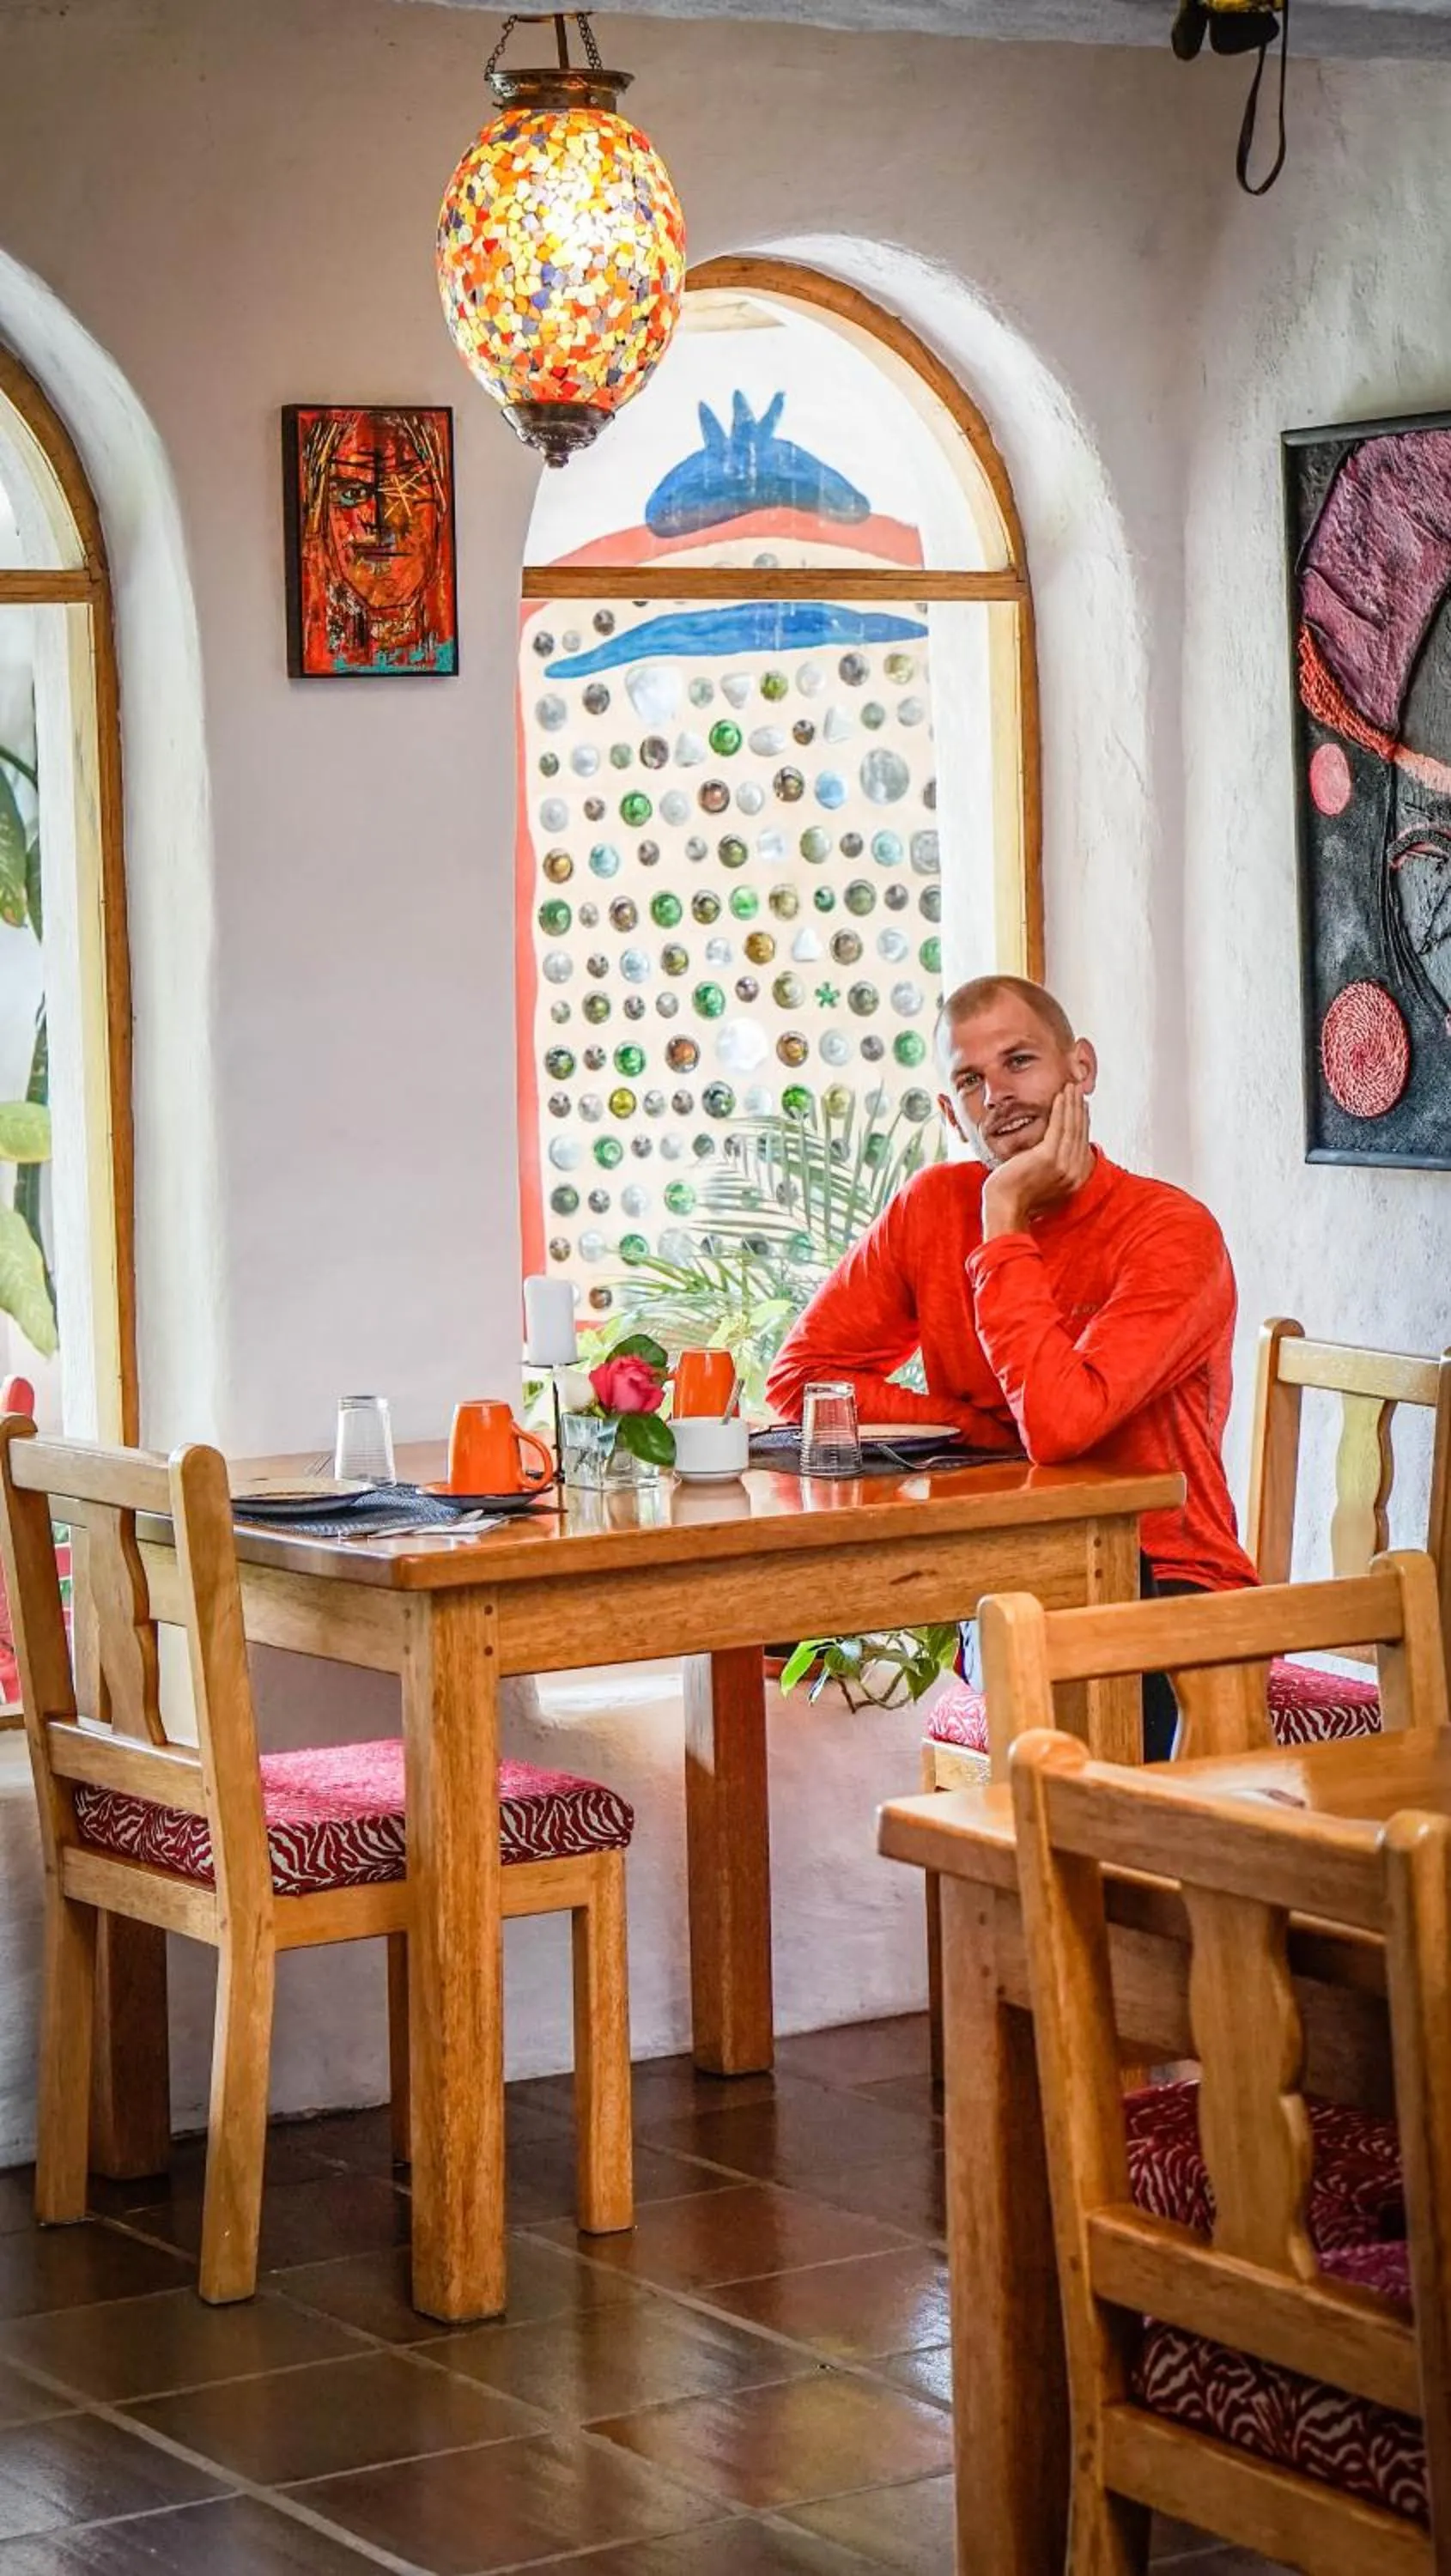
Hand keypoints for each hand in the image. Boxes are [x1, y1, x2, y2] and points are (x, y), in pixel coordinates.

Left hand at [980, 1083, 1092, 1238]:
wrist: (1004, 1207)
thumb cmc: (1016, 1197)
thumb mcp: (1042, 1181)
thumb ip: (1052, 1167)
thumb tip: (1051, 1152)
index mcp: (1074, 1180)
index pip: (1082, 1144)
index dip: (1082, 1122)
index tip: (1080, 1106)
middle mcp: (1074, 1173)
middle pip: (1080, 1133)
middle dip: (1079, 1108)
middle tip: (1077, 1090)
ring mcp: (1063, 1165)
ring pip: (1072, 1127)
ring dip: (1072, 1103)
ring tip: (1070, 1087)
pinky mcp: (1049, 1157)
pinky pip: (1059, 1126)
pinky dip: (1061, 1109)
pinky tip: (1060, 1096)